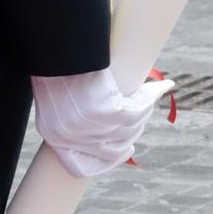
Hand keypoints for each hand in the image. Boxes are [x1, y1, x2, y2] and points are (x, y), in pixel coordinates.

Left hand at [30, 68, 174, 177]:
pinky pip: (139, 110)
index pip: (81, 166)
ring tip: (146, 95)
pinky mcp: (109, 111)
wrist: (52, 46)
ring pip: (130, 128)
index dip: (106, 160)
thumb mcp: (52, 96)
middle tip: (138, 116)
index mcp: (53, 136)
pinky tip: (159, 87)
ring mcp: (91, 127)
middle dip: (130, 133)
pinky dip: (150, 97)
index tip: (122, 150)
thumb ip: (69, 117)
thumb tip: (96, 127)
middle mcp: (71, 137)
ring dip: (143, 113)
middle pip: (114, 148)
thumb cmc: (53, 63)